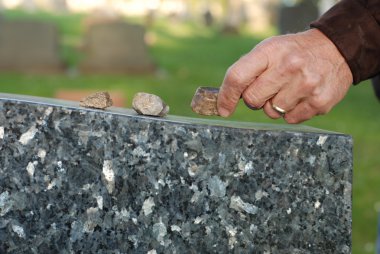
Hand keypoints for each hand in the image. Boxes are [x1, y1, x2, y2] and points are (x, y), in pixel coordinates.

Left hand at [217, 29, 352, 123]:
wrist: (336, 49)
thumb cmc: (293, 52)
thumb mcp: (269, 50)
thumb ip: (247, 71)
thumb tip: (224, 101)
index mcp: (270, 51)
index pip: (237, 77)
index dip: (226, 96)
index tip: (223, 109)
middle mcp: (289, 67)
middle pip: (252, 100)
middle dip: (256, 98)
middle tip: (269, 88)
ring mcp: (306, 85)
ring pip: (272, 113)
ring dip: (275, 106)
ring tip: (289, 89)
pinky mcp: (319, 102)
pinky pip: (290, 120)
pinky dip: (291, 112)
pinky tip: (301, 96)